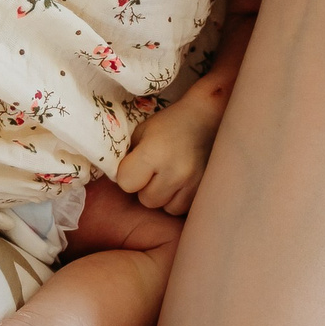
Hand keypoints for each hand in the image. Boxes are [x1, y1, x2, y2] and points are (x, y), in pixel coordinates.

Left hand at [114, 91, 224, 213]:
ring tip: (168, 176)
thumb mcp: (141, 132)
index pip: (126, 184)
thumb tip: (117, 179)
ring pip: (165, 207)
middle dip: (146, 187)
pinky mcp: (204, 188)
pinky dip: (178, 198)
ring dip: (163, 196)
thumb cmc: (169, 123)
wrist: (206, 117)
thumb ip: (128, 157)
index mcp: (154, 152)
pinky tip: (180, 182)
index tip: (135, 165)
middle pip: (146, 199)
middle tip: (154, 170)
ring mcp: (193, 182)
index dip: (128, 175)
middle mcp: (175, 170)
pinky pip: (182, 208)